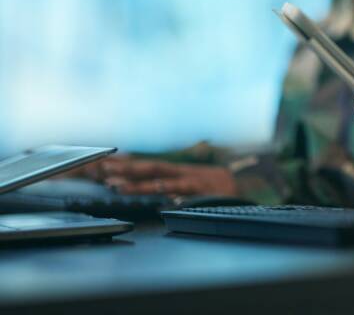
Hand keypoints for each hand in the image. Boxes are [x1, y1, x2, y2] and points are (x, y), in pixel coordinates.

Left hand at [85, 157, 238, 197]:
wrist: (241, 186)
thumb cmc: (212, 187)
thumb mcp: (189, 183)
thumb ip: (170, 187)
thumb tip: (152, 193)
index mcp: (176, 171)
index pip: (148, 166)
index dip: (127, 165)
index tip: (105, 165)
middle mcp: (181, 173)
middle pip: (150, 170)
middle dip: (127, 171)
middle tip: (104, 172)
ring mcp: (192, 181)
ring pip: (163, 182)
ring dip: (140, 185)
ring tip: (120, 187)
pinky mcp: (204, 192)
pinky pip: (186, 193)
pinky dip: (174, 193)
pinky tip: (162, 196)